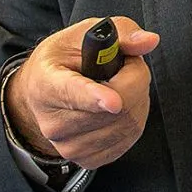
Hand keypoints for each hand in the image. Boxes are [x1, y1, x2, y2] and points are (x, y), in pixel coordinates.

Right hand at [4, 16, 158, 168]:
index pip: (72, 93)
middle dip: (134, 81)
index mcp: (47, 84)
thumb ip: (120, 32)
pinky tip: (120, 108)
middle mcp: (53, 122)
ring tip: (118, 86)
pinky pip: (129, 139)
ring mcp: (68, 146)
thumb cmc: (66, 59)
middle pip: (116, 109)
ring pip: (127, 124)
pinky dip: (134, 119)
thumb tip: (149, 41)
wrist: (42, 93)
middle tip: (123, 68)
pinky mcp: (87, 159)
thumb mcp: (85, 33)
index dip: (96, 97)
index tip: (114, 101)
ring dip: (137, 100)